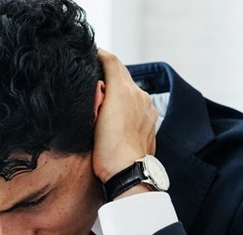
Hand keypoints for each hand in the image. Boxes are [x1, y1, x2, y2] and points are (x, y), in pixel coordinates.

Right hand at [93, 49, 158, 182]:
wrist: (128, 172)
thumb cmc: (107, 151)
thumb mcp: (93, 119)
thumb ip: (97, 94)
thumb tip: (98, 83)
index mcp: (124, 90)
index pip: (112, 61)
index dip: (100, 54)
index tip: (90, 53)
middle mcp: (139, 94)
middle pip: (123, 73)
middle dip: (108, 71)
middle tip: (93, 74)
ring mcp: (148, 108)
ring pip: (131, 89)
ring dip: (119, 89)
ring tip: (104, 98)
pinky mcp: (151, 121)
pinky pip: (139, 104)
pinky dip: (128, 104)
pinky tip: (118, 115)